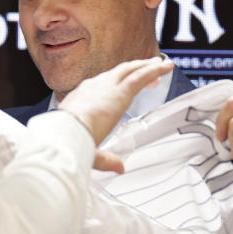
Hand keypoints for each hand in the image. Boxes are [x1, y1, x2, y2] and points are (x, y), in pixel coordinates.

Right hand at [60, 57, 172, 171]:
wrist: (65, 132)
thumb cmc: (68, 141)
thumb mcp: (86, 150)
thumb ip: (106, 159)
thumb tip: (120, 168)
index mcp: (82, 98)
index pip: (102, 86)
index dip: (116, 84)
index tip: (126, 87)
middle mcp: (94, 87)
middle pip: (118, 73)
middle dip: (134, 70)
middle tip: (149, 69)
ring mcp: (108, 87)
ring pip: (131, 71)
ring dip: (146, 67)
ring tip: (159, 65)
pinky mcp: (121, 91)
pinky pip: (142, 76)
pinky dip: (155, 70)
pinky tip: (167, 67)